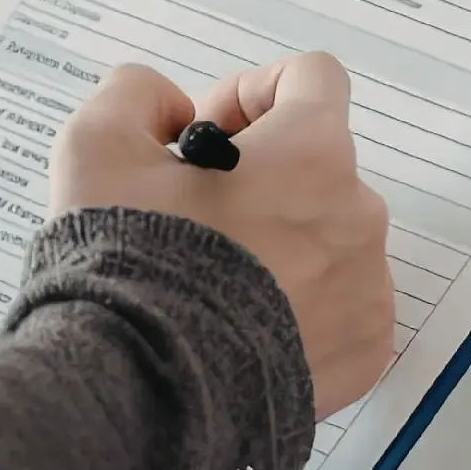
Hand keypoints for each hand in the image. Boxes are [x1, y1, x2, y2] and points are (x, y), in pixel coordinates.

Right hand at [50, 55, 393, 416]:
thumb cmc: (135, 266)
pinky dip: (308, 305)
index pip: (314, 78)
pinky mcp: (370, 345)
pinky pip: (346, 304)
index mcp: (314, 153)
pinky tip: (252, 323)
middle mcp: (361, 213)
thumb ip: (136, 95)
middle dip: (265, 177)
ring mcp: (372, 284)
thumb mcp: (98, 149)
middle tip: (203, 216)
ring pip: (334, 238)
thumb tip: (170, 108)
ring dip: (289, 241)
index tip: (214, 131)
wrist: (153, 391)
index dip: (257, 90)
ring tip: (223, 280)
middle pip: (321, 167)